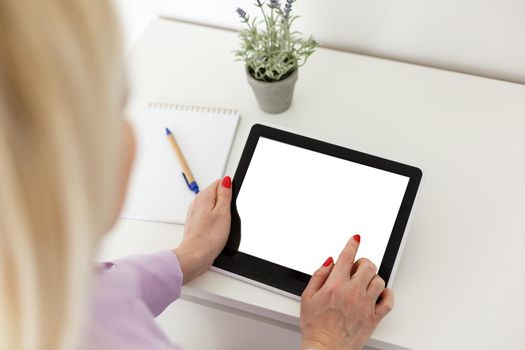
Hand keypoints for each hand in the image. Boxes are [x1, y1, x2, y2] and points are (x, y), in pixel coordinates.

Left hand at [174, 176, 231, 282]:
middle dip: (225, 204)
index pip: (219, 183)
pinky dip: (215, 222)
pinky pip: (209, 217)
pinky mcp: (197, 223)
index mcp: (203, 197)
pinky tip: (217, 231)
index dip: (229, 192)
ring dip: (220, 214)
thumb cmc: (208, 237)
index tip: (231, 204)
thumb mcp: (223, 212)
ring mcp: (196, 213)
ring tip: (221, 226)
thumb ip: (225, 194)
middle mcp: (197, 203)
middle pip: (216, 195)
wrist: (195, 256)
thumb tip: (226, 180)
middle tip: (226, 217)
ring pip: (213, 207)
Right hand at [300, 235, 394, 349]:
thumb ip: (318, 276)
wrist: (324, 349)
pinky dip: (387, 294)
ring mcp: (365, 305)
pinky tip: (379, 294)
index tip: (356, 239)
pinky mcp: (373, 318)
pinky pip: (388, 300)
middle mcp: (352, 292)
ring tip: (365, 283)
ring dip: (372, 278)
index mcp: (335, 285)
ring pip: (379, 280)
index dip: (352, 244)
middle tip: (357, 269)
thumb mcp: (307, 297)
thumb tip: (329, 262)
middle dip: (363, 263)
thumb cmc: (315, 326)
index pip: (347, 257)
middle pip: (368, 266)